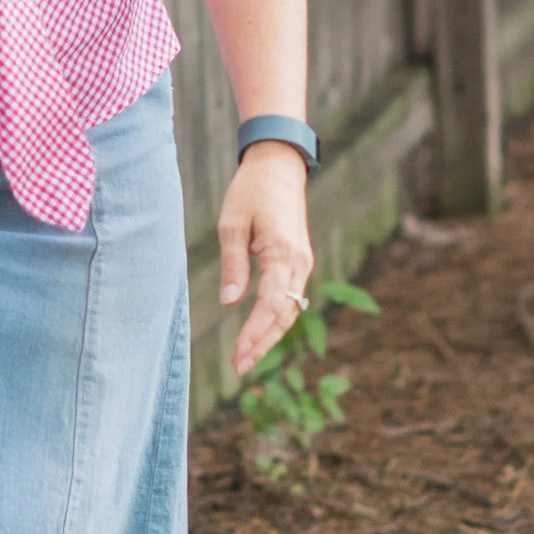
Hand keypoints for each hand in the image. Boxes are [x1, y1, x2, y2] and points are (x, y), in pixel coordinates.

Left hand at [217, 143, 313, 379]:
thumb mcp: (232, 224)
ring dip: (270, 335)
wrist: (278, 165)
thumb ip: (233, 264)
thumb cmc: (251, 190)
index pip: (270, 305)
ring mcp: (303, 262)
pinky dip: (277, 318)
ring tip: (246, 357)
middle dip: (262, 344)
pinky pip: (291, 297)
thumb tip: (230, 302)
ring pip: (290, 310)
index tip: (238, 355)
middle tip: (239, 368)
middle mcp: (299, 263)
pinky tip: (261, 332)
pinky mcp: (299, 260)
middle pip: (284, 315)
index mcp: (283, 254)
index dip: (254, 334)